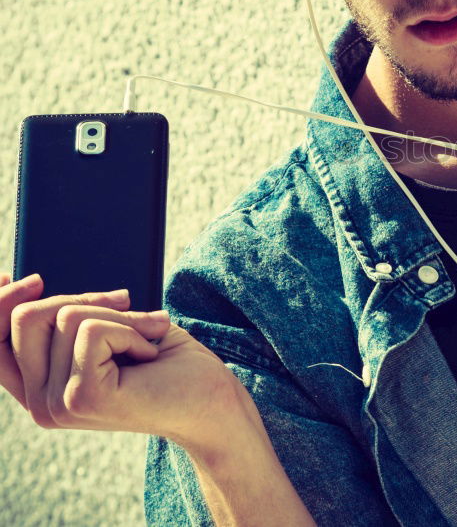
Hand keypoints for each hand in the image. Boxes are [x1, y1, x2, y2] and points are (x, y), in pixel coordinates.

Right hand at [0, 272, 241, 448]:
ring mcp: (57, 404)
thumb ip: (64, 322)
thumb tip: (23, 283)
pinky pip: (92, 329)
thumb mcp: (109, 332)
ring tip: (147, 339)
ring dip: (119, 316)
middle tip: (128, 305)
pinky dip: (132, 328)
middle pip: (26, 317)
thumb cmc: (169, 363)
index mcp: (41, 389)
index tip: (20, 276)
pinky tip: (151, 356)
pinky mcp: (82, 396)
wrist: (212, 402)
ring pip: (65, 317)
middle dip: (86, 298)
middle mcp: (40, 403)